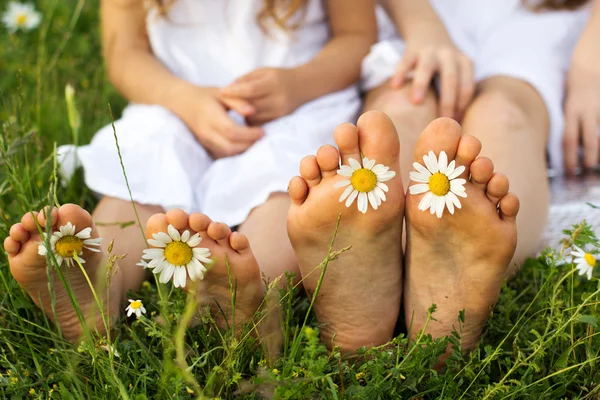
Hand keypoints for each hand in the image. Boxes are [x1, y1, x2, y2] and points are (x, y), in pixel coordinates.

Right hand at [172, 84, 263, 158]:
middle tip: (262, 139)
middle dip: (248, 145)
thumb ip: (238, 101)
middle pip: (229, 146)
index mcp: (210, 116)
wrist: (182, 103)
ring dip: (242, 151)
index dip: (248, 134)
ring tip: (255, 143)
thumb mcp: (222, 93)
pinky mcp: (205, 145)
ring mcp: (204, 140)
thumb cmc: (205, 96)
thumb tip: (253, 111)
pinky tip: (245, 146)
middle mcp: (206, 131)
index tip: (262, 131)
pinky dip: (235, 153)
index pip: (231, 131)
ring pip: (226, 153)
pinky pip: (221, 154)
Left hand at [220, 67, 300, 125]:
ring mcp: (280, 112)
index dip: (234, 92)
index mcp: (273, 83)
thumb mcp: (262, 71)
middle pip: (251, 106)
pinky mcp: (279, 121)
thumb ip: (245, 80)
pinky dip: (250, 120)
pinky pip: (259, 124)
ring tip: (235, 108)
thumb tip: (227, 90)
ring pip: (253, 117)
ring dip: (242, 114)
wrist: (302, 86)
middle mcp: (278, 100)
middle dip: (235, 105)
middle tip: (222, 103)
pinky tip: (246, 114)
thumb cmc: (278, 77)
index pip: (251, 90)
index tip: (220, 92)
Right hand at [391, 31, 473, 118]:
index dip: (462, 106)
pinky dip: (401, 73)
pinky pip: (405, 61)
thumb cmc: (443, 64)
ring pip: (427, 67)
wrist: (428, 30)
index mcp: (465, 63)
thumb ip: (457, 93)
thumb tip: (454, 129)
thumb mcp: (457, 72)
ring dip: (422, 85)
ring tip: (416, 102)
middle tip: (441, 121)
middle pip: (451, 79)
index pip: (467, 87)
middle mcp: (449, 55)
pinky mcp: (412, 49)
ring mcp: (430, 51)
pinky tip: (395, 86)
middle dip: (447, 100)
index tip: (454, 125)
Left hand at [563, 53, 599, 173]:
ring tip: (595, 163)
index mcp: (571, 111)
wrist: (590, 63)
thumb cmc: (574, 85)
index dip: (568, 158)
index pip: (568, 140)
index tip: (568, 170)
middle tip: (585, 170)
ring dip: (598, 152)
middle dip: (587, 159)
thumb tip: (566, 144)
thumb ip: (566, 121)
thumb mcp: (565, 103)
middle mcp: (587, 111)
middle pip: (587, 141)